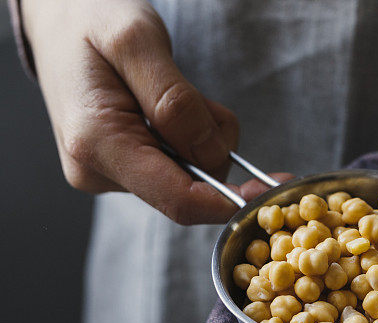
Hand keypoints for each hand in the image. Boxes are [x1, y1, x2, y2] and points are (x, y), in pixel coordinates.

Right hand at [22, 0, 286, 223]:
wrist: (59, 17)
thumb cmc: (91, 18)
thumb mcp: (137, 41)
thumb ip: (177, 102)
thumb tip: (213, 156)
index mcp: (96, 143)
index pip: (177, 199)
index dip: (231, 201)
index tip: (271, 189)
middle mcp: (98, 171)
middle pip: (189, 189)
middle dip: (212, 147)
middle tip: (199, 97)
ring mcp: (109, 173)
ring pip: (190, 176)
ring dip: (202, 136)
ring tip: (173, 89)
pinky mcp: (122, 168)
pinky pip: (179, 165)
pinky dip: (191, 137)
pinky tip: (168, 105)